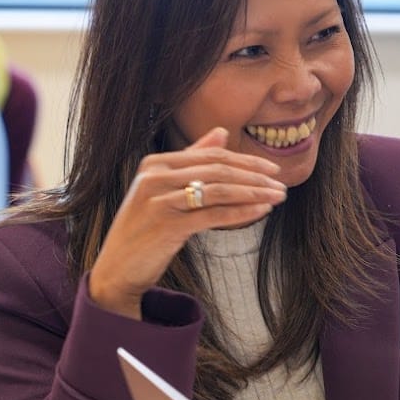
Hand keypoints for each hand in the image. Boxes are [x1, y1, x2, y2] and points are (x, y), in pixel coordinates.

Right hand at [89, 127, 288, 318]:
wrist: (118, 268)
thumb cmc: (146, 227)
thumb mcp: (164, 188)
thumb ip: (192, 159)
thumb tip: (221, 131)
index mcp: (155, 163)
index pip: (212, 156)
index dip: (246, 160)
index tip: (273, 168)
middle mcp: (154, 177)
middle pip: (218, 171)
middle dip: (256, 176)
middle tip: (282, 184)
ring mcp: (158, 201)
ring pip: (220, 191)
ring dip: (255, 193)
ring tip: (278, 197)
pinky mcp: (166, 225)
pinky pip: (214, 215)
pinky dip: (242, 211)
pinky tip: (262, 211)